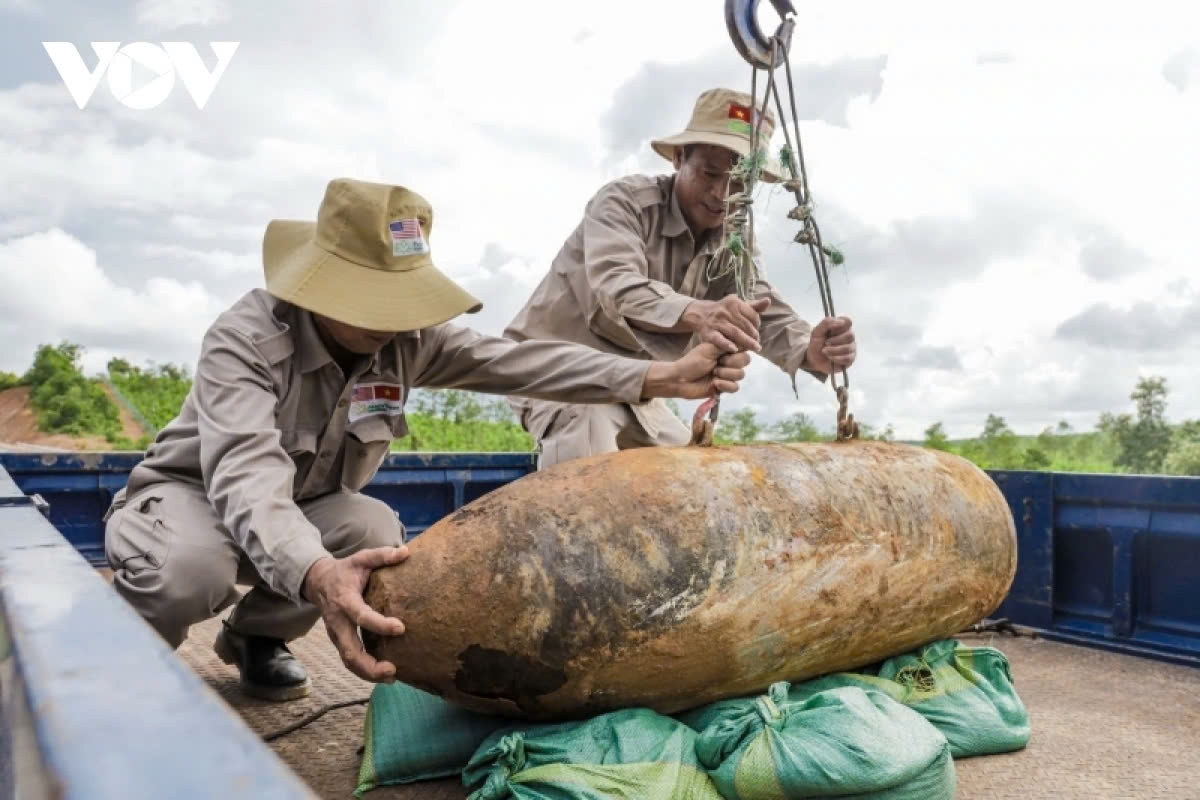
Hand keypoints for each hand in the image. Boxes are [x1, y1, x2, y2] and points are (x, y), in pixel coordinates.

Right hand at [302, 545, 409, 681]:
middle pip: (350, 651)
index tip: (400, 628)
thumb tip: (405, 552)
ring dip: (368, 673)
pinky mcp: (340, 641)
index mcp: (345, 601)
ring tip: (392, 677)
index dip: (379, 624)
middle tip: (392, 669)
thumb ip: (382, 555)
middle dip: (370, 665)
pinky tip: (384, 675)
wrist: (318, 582)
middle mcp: (338, 622)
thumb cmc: (345, 571)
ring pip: (348, 661)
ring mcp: (337, 635)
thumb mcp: (361, 558)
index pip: (361, 616)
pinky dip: (365, 671)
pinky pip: (350, 660)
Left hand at [643, 343, 750, 399]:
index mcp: (726, 349)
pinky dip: (725, 385)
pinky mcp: (725, 388)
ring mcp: (728, 375)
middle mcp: (729, 361)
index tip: (725, 352)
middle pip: (745, 360)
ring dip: (726, 373)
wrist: (681, 379)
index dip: (737, 350)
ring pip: (741, 374)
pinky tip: (714, 383)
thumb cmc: (692, 362)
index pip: (743, 347)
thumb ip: (727, 344)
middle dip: (731, 362)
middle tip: (717, 362)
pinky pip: (735, 387)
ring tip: (713, 373)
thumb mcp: (710, 349)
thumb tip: (744, 342)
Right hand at [681, 296, 770, 353]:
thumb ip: (753, 306)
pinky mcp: (708, 332)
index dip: (757, 325)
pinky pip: (719, 339)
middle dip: (753, 335)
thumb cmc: (724, 311)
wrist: (700, 313)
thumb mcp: (737, 305)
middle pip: (745, 325)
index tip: (757, 332)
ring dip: (746, 342)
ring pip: (735, 333)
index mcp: (734, 303)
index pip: (752, 315)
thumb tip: (767, 301)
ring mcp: (716, 322)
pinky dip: (726, 344)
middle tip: (757, 344)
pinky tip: (734, 350)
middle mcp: (725, 311)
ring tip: (754, 348)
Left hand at [805, 316, 855, 373]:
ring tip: (824, 351)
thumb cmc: (817, 344)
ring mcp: (851, 347)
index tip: (830, 331)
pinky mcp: (850, 359)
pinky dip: (836, 358)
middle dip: (835, 340)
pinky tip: (830, 357)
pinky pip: (848, 358)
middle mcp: (849, 336)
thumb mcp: (816, 332)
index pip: (848, 321)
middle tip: (825, 343)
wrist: (813, 359)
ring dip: (833, 350)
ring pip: (848, 348)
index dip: (839, 326)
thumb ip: (826, 322)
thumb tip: (841, 321)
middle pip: (850, 335)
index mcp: (841, 327)